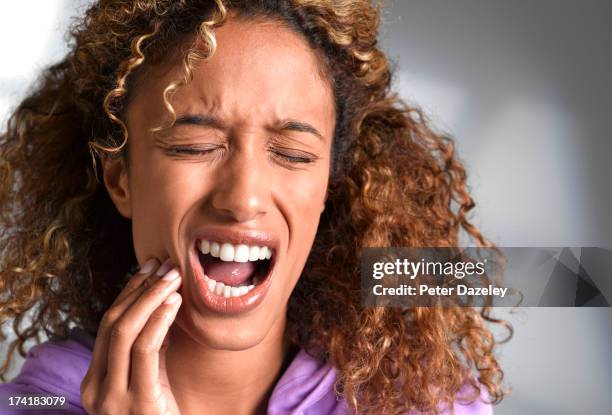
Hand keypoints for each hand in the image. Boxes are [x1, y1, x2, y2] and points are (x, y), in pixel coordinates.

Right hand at [81, 258, 182, 413]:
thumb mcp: (151, 379)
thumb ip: (149, 350)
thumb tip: (159, 307)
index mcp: (95, 380)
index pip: (107, 325)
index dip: (128, 292)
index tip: (149, 267)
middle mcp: (96, 388)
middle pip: (112, 323)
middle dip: (138, 288)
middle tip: (163, 264)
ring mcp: (112, 397)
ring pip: (124, 331)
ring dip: (150, 297)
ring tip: (172, 276)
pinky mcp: (137, 402)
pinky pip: (145, 350)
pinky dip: (158, 320)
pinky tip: (174, 302)